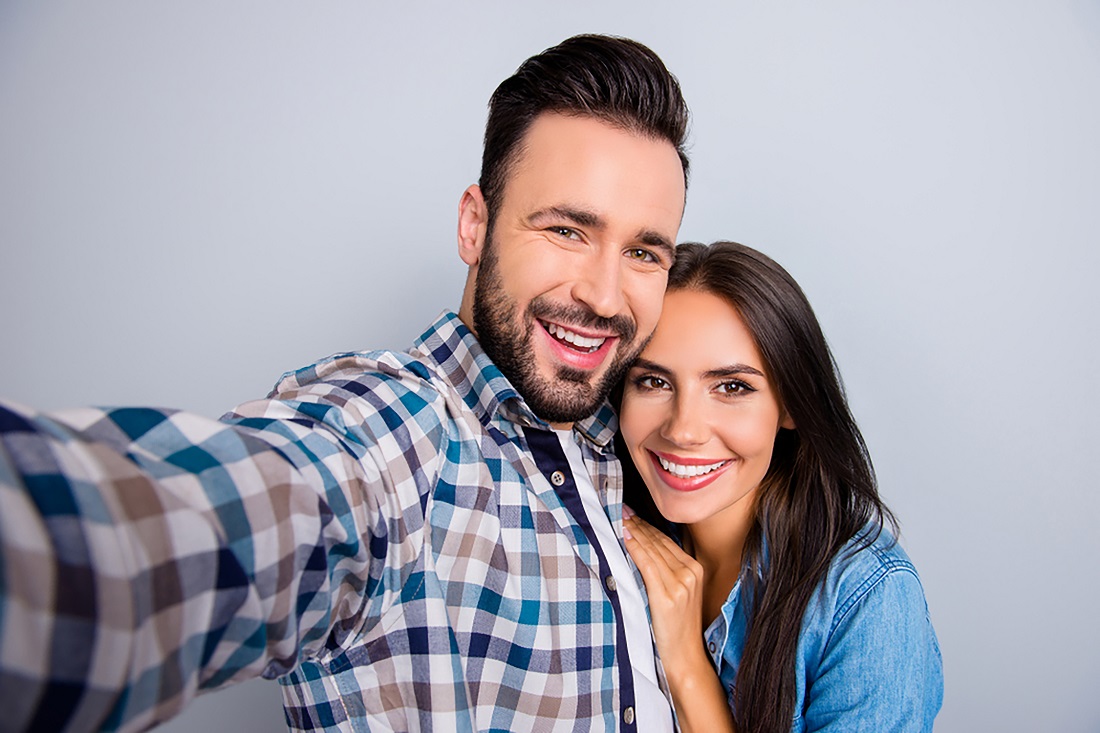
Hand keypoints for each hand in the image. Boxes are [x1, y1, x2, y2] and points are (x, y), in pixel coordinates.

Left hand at [622, 507, 704, 673]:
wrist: (685, 656)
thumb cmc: (677, 626)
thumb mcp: (678, 593)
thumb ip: (667, 571)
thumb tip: (642, 549)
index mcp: (694, 569)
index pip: (665, 540)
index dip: (646, 525)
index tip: (630, 513)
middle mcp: (690, 572)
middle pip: (658, 541)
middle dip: (638, 524)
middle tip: (620, 509)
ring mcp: (681, 583)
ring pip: (652, 549)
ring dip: (634, 531)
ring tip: (618, 519)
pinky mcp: (668, 595)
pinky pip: (647, 564)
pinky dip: (635, 548)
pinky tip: (625, 537)